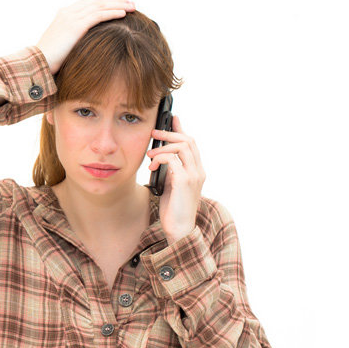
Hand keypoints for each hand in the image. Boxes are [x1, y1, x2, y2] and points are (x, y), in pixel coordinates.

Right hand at [36, 0, 135, 74]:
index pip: (89, 2)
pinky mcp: (75, 26)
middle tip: (130, 3)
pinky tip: (123, 14)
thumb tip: (86, 46)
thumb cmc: (49, 61)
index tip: (119, 5)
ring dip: (118, 4)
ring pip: (99, 5)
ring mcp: (71, 17)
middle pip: (96, 0)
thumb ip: (74, 40)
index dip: (105, 2)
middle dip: (115, 0)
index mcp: (64, 14)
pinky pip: (98, 15)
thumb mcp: (62, 46)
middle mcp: (68, 12)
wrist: (38, 63)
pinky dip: (112, 13)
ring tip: (132, 7)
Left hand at [146, 116, 205, 244]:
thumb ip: (170, 170)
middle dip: (170, 134)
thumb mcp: (171, 185)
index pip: (191, 143)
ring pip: (182, 147)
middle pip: (188, 141)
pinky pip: (172, 159)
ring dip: (162, 147)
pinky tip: (151, 167)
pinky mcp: (184, 181)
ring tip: (150, 156)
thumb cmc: (174, 210)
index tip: (172, 119)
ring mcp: (194, 175)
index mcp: (196, 171)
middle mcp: (198, 171)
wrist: (179, 229)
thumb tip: (160, 158)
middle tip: (154, 133)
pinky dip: (160, 159)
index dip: (181, 129)